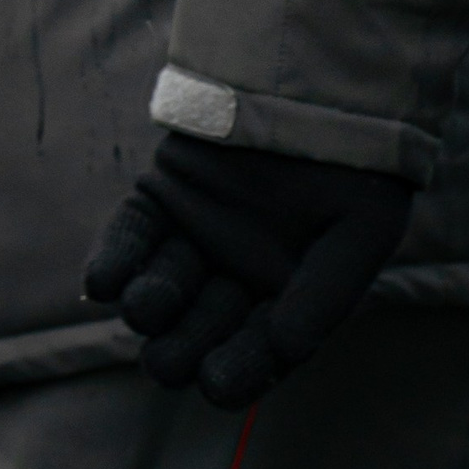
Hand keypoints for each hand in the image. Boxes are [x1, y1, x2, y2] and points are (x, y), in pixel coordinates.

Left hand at [84, 135, 413, 407]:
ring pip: (159, 293)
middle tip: (170, 358)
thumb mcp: (362, 234)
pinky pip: (130, 239)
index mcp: (283, 299)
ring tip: (147, 306)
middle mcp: (234, 276)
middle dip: (182, 349)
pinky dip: (115, 260)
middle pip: (196, 334)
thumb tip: (284, 351)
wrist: (329, 87)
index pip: (253, 354)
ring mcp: (195, 238)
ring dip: (149, 308)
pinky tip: (106, 282)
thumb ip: (326, 298)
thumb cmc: (358, 167)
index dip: (236, 372)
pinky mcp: (162, 200)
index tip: (219, 381)